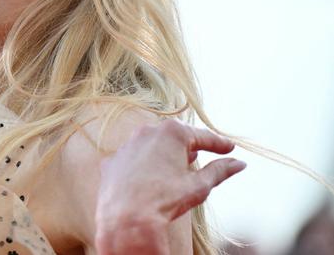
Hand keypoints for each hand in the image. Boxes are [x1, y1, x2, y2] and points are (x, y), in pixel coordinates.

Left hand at [94, 118, 245, 254]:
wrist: (126, 219)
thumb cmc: (165, 200)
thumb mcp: (199, 186)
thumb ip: (219, 171)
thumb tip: (239, 164)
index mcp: (171, 133)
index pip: (202, 136)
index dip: (218, 143)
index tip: (229, 148)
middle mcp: (146, 132)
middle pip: (174, 137)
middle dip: (189, 145)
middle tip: (202, 153)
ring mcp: (126, 146)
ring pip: (150, 146)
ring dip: (164, 154)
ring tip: (176, 165)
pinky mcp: (112, 162)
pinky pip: (131, 160)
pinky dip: (141, 166)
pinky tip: (148, 179)